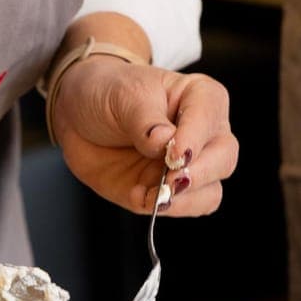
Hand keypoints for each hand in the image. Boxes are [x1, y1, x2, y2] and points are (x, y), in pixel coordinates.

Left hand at [52, 55, 237, 216]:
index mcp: (201, 99)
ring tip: (155, 195)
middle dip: (197, 175)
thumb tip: (165, 142)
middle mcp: (202, 135)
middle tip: (169, 181)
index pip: (211, 122)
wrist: (77, 114)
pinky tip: (137, 195)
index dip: (193, 141)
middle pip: (223, 161)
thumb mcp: (123, 95)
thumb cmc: (108, 92)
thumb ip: (146, 120)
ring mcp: (185, 167)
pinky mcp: (165, 191)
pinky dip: (160, 208)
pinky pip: (177, 208)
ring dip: (184, 201)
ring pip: (209, 194)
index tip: (171, 154)